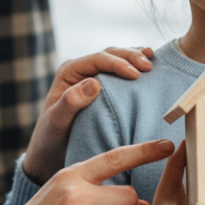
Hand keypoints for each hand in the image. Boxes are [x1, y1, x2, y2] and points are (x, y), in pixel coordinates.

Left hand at [22, 46, 154, 183]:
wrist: (51, 150)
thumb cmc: (51, 137)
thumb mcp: (57, 122)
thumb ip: (70, 102)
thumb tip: (93, 83)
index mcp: (69, 72)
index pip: (98, 60)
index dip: (119, 64)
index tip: (137, 75)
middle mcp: (81, 69)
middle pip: (109, 54)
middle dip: (131, 56)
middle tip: (150, 66)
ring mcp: (92, 75)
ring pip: (117, 57)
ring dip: (135, 57)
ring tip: (153, 60)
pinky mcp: (103, 85)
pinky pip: (120, 70)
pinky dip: (135, 66)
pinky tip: (149, 67)